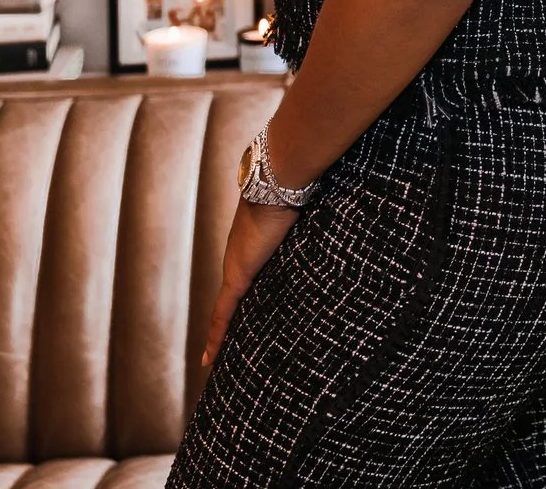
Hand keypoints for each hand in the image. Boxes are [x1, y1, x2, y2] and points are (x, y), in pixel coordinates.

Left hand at [200, 200, 299, 368]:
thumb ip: (308, 228)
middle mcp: (238, 258)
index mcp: (252, 246)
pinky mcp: (236, 277)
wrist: (277, 186)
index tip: (238, 315)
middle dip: (228, 322)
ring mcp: (235, 269)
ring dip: (221, 334)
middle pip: (231, 298)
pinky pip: (222, 315)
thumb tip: (336, 220)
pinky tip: (208, 359)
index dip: (242, 298)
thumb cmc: (293, 193)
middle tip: (223, 347)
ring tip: (214, 359)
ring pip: (224, 311)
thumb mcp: (301, 219)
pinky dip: (215, 337)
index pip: (244, 278)